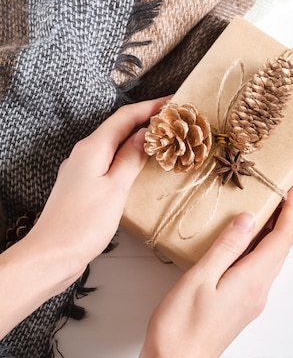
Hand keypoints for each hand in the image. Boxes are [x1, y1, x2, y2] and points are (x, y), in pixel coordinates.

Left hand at [33, 97, 169, 269]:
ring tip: (164, 140)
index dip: (149, 107)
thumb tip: (145, 135)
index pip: (124, 117)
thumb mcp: (115, 189)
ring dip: (138, 140)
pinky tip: (141, 165)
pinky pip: (109, 161)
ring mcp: (82, 169)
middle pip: (119, 128)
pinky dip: (128, 157)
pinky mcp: (84, 185)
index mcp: (92, 149)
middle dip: (146, 121)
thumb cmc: (83, 223)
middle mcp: (85, 154)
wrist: (52, 254)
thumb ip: (130, 159)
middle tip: (174, 121)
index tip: (173, 102)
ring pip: (114, 145)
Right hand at [140, 183, 292, 357]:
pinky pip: (261, 270)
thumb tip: (248, 219)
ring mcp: (253, 300)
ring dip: (277, 233)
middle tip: (289, 193)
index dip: (292, 210)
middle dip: (288, 218)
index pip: (281, 238)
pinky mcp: (243, 306)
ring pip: (272, 259)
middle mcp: (259, 290)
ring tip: (273, 211)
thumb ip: (226, 247)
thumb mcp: (200, 278)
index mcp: (252, 279)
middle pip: (281, 248)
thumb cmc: (181, 327)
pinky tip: (249, 242)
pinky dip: (262, 249)